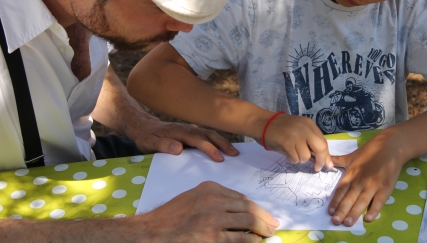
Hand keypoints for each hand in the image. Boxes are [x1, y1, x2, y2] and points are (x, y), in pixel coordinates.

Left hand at [128, 117, 238, 161]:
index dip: (209, 149)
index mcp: (179, 131)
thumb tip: (179, 148)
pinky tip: (224, 150)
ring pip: (210, 134)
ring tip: (234, 153)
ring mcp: (191, 129)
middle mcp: (188, 128)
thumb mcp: (149, 143)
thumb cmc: (147, 137)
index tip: (219, 158)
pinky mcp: (192, 133)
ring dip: (222, 142)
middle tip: (235, 155)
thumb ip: (163, 146)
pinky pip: (207, 136)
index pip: (197, 140)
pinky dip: (217, 142)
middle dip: (222, 144)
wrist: (144, 127)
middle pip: (209, 134)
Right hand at [135, 181, 279, 241]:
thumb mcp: (192, 197)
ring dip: (262, 229)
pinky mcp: (213, 238)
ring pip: (247, 222)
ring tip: (268, 233)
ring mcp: (213, 219)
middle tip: (273, 224)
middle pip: (248, 208)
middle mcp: (213, 200)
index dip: (255, 207)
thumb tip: (242, 205)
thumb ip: (215, 197)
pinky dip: (251, 240)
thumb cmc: (171, 217)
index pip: (240, 198)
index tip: (263, 214)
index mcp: (209, 189)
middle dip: (264, 217)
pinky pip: (240, 239)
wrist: (152, 232)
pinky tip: (255, 242)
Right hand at [260, 113, 331, 171]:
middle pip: (320, 148)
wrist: (261, 123)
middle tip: (316, 167)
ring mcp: (295, 135)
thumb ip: (312, 143)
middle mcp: (304, 128)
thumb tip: (327, 163)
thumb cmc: (281, 129)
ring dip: (300, 159)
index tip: (326, 165)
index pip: (323, 142)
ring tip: (292, 152)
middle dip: (320, 161)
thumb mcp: (299, 131)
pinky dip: (291, 159)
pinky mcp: (286, 143)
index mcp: (309, 124)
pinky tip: (286, 152)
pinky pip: (295, 159)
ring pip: (306, 156)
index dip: (326, 155)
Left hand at [328, 133, 405, 225]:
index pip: (341, 190)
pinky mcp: (386, 188)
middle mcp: (361, 180)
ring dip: (354, 213)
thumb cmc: (370, 151)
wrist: (391, 147)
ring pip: (362, 201)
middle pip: (349, 198)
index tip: (329, 211)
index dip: (335, 201)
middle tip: (336, 221)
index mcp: (352, 173)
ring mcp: (374, 185)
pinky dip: (374, 210)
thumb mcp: (351, 156)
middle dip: (342, 210)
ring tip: (348, 223)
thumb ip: (338, 161)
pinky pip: (379, 201)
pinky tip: (368, 218)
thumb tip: (325, 162)